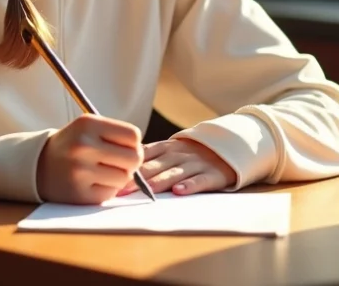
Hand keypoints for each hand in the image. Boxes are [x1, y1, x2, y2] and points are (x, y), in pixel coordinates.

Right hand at [36, 114, 144, 203]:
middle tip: (118, 162)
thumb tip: (144, 157)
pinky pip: (110, 194)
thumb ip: (117, 136)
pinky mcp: (79, 194)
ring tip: (101, 172)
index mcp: (88, 124)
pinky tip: (92, 183)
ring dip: (118, 177)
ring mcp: (80, 171)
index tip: (123, 147)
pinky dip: (106, 190)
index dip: (133, 143)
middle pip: (134, 158)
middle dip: (131, 162)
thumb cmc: (73, 145)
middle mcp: (83, 145)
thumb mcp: (89, 128)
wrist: (38, 165)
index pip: (133, 135)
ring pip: (124, 178)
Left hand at [117, 137, 235, 196]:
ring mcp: (195, 164)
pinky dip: (190, 186)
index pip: (144, 155)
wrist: (227, 147)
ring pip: (175, 172)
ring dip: (160, 181)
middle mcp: (179, 154)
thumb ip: (148, 157)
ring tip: (147, 190)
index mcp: (166, 147)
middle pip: (155, 166)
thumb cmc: (189, 154)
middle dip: (137, 178)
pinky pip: (200, 181)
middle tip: (122, 188)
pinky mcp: (212, 174)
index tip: (111, 177)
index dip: (128, 167)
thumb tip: (118, 167)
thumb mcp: (169, 150)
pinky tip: (179, 192)